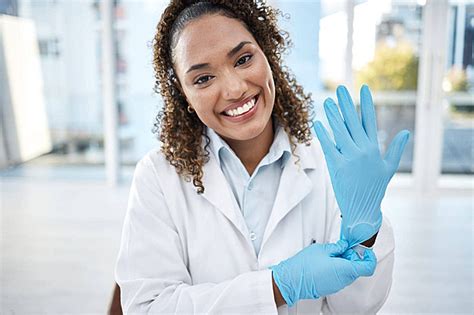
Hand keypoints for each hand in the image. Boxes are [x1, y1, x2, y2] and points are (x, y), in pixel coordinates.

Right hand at [270, 240, 376, 305]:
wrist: (292, 280)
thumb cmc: (305, 266)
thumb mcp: (322, 249)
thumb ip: (337, 246)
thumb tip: (344, 245)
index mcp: (345, 270)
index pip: (368, 267)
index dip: (369, 257)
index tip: (364, 250)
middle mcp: (344, 280)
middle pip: (358, 269)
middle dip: (354, 257)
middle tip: (344, 247)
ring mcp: (337, 285)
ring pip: (349, 273)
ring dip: (345, 263)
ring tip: (333, 253)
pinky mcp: (330, 287)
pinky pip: (340, 278)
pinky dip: (339, 269)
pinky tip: (328, 261)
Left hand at [314, 85, 408, 246]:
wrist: (363, 208)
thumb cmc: (375, 187)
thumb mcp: (389, 167)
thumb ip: (396, 148)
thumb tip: (406, 132)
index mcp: (375, 148)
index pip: (370, 120)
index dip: (367, 103)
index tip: (364, 88)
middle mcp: (364, 150)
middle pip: (353, 121)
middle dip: (347, 104)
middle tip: (341, 89)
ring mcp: (350, 158)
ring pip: (340, 131)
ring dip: (334, 115)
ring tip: (328, 102)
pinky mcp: (338, 166)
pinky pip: (329, 146)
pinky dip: (323, 134)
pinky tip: (318, 123)